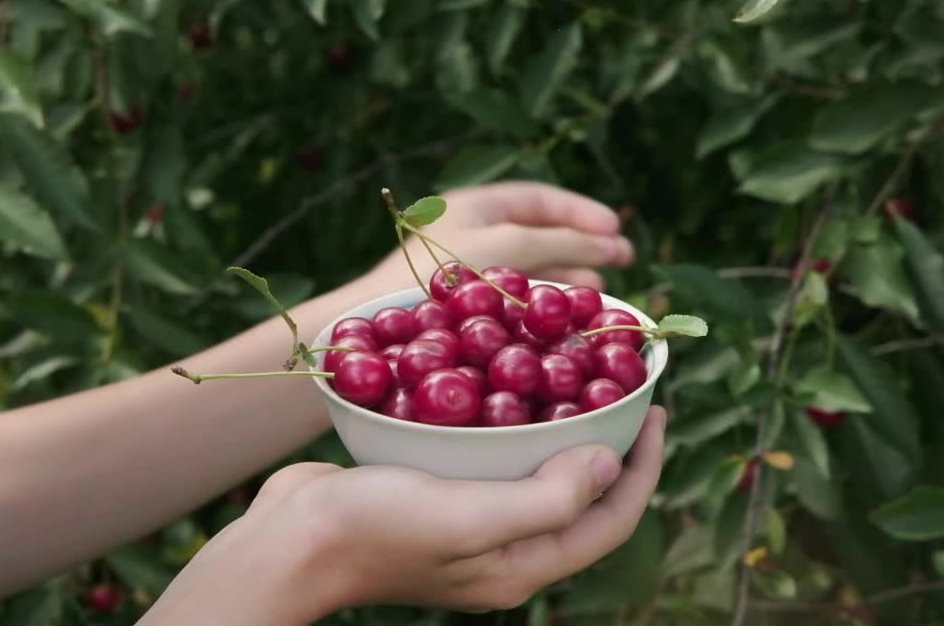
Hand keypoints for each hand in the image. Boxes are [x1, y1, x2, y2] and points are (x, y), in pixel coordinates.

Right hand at [246, 406, 662, 618]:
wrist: (288, 539)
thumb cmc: (377, 529)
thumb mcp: (470, 517)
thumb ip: (547, 499)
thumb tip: (611, 463)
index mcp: (520, 567)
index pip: (610, 521)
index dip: (644, 469)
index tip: (656, 408)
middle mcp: (502, 550)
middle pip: (581, 497)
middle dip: (611, 444)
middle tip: (623, 385)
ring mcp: (468, 525)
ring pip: (538, 472)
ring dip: (563, 428)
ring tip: (575, 377)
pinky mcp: (436, 497)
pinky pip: (493, 457)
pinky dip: (510, 422)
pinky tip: (503, 383)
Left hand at [368, 180, 634, 291]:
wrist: (384, 321)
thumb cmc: (445, 273)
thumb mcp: (511, 246)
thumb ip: (562, 241)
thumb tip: (612, 244)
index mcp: (474, 204)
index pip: (539, 199)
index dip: (581, 212)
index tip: (616, 229)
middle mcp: (471, 232)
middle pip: (538, 232)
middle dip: (582, 245)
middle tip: (622, 259)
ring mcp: (468, 269)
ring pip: (530, 266)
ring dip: (569, 274)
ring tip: (599, 291)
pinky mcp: (466, 304)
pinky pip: (516, 293)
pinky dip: (545, 298)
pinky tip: (565, 310)